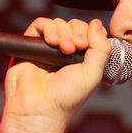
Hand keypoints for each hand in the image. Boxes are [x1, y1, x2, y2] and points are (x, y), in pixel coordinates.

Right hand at [2, 17, 110, 132]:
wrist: (39, 109)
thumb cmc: (66, 97)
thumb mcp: (93, 73)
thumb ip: (101, 48)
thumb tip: (97, 23)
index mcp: (82, 58)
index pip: (90, 32)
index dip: (91, 33)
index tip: (88, 46)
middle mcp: (65, 51)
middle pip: (75, 25)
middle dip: (78, 32)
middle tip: (76, 48)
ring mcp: (48, 48)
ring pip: (59, 23)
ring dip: (64, 31)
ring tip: (64, 49)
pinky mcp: (30, 46)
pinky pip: (40, 24)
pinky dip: (49, 28)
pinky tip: (52, 43)